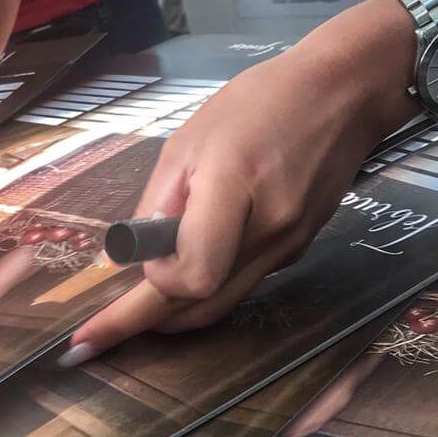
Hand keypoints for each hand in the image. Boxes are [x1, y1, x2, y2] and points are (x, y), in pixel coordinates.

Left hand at [62, 0, 419, 364]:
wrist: (345, 94)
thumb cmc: (261, 102)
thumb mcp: (190, 139)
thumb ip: (159, 201)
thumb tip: (131, 253)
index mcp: (235, 187)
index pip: (190, 274)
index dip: (148, 290)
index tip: (116, 289)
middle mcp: (268, 230)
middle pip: (199, 304)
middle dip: (142, 325)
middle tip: (92, 342)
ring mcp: (288, 246)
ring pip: (220, 304)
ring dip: (172, 315)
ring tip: (127, 319)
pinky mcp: (296, 250)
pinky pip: (240, 284)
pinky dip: (205, 288)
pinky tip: (182, 274)